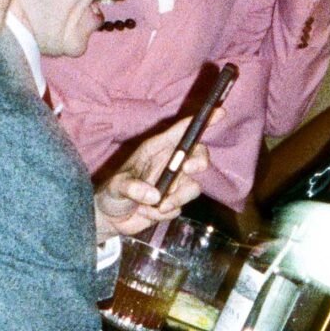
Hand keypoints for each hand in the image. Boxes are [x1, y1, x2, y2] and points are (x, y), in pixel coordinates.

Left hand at [95, 115, 206, 241]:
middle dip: (198, 163)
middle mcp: (168, 164)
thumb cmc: (111, 193)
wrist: (110, 217)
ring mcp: (173, 184)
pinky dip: (164, 213)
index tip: (219, 113)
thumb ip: (133, 188)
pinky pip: (180, 207)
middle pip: (198, 156)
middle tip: (187, 170)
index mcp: (156, 149)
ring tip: (154, 207)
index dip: (202, 122)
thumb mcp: (116, 187)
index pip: (182, 132)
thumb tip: (156, 196)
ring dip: (176, 199)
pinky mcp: (174, 203)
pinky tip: (145, 212)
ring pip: (192, 187)